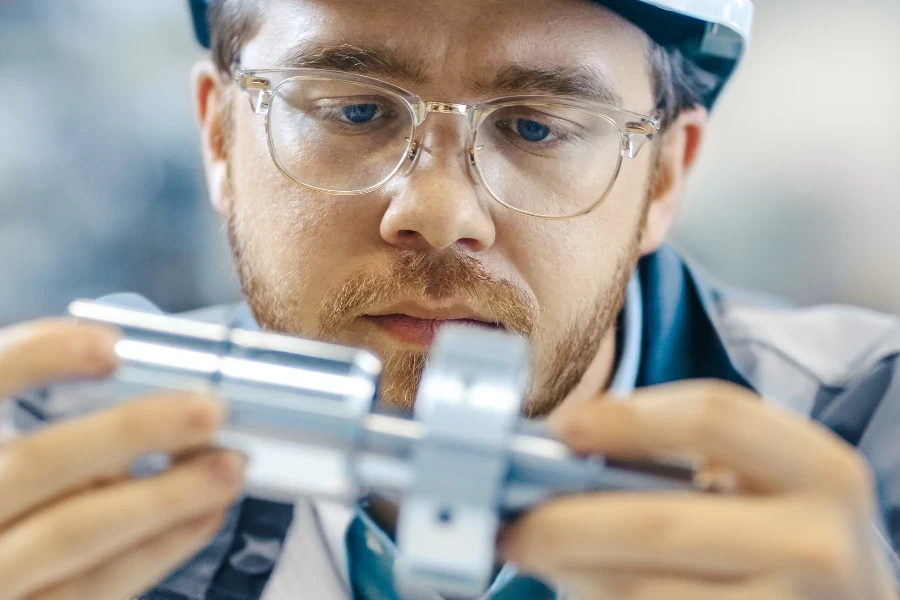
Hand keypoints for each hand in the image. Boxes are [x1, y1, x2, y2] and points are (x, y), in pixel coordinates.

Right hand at [0, 319, 245, 599]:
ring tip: (228, 466)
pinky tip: (205, 514)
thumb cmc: (14, 503)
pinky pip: (95, 589)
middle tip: (207, 409)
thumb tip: (146, 406)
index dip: (37, 357)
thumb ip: (44, 435)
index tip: (112, 345)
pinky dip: (158, 547)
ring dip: (162, 496)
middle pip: (33, 464)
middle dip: (128, 431)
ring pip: (72, 532)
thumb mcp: (11, 455)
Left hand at [501, 381, 898, 598]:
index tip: (562, 427)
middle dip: (565, 524)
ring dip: (577, 578)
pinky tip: (587, 591)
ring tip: (544, 563)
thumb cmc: (786, 536)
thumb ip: (684, 460)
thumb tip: (564, 453)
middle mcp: (819, 545)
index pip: (714, 418)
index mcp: (820, 472)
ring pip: (646, 595)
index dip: (627, 418)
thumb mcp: (766, 484)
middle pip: (659, 522)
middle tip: (514, 529)